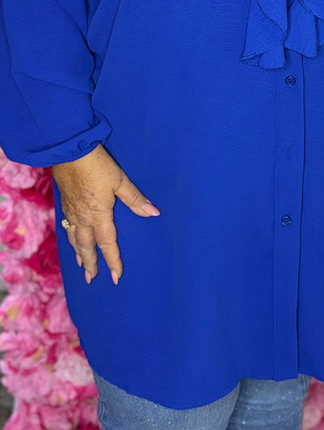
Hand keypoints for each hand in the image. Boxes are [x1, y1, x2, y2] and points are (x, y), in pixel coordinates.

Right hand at [52, 144, 159, 284]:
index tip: (116, 277)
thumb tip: (154, 213)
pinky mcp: (64, 202)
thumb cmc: (97, 165)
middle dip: (90, 263)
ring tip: (80, 264)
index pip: (107, 244)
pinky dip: (69, 238)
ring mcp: (71, 211)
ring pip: (73, 238)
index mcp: (98, 215)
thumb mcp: (120, 181)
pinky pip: (66, 227)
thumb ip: (135, 199)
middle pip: (86, 246)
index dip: (113, 260)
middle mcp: (83, 218)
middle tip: (91, 279)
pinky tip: (70, 236)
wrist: (69, 151)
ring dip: (78, 253)